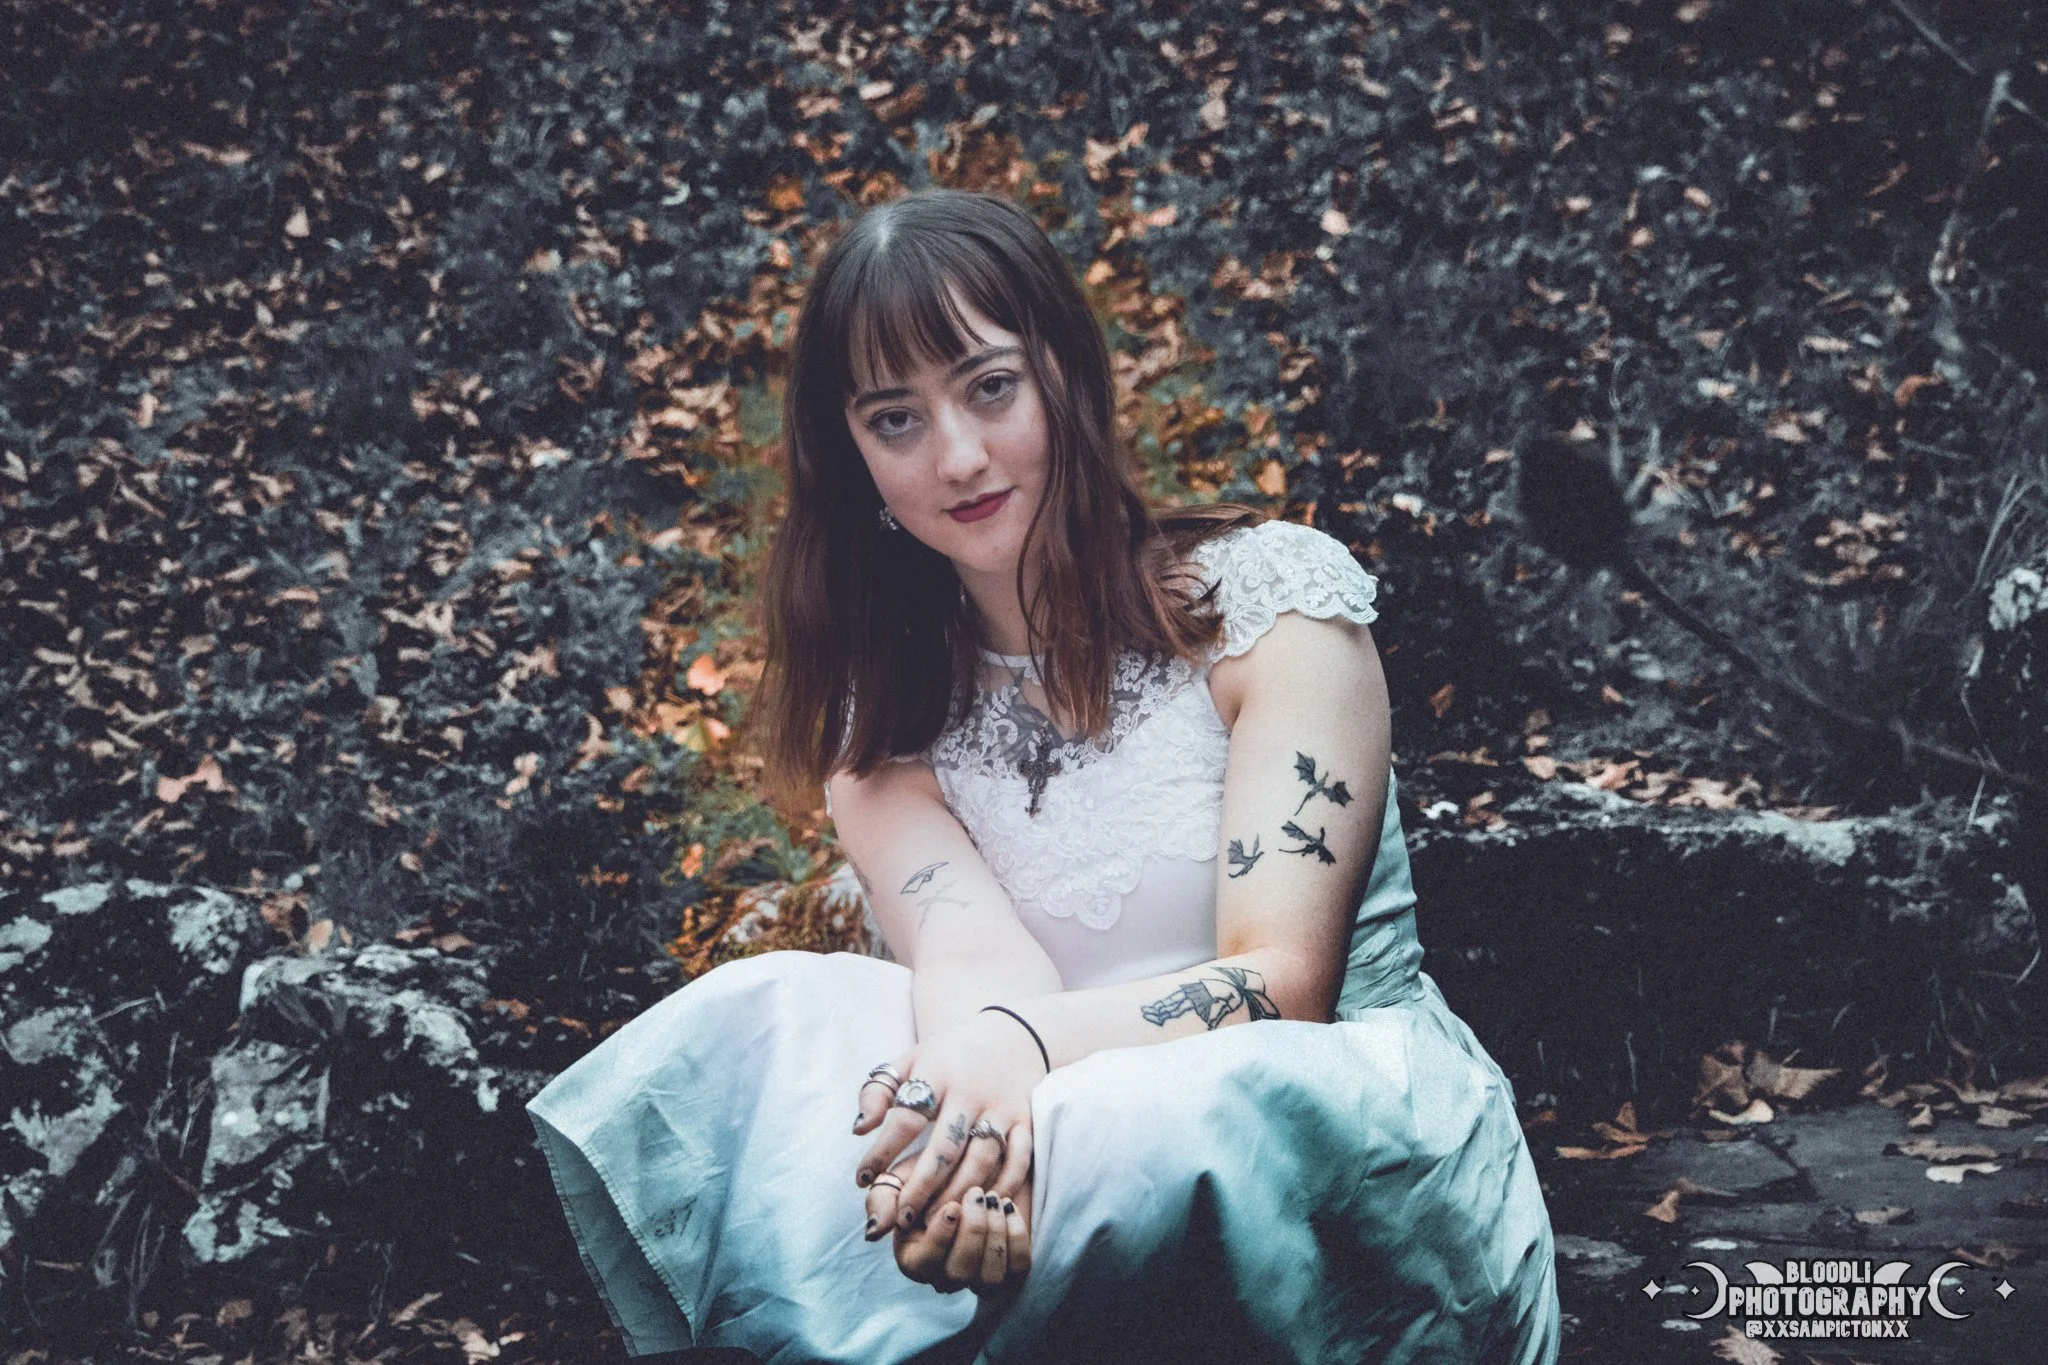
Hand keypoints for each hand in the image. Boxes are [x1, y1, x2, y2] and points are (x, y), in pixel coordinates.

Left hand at [852, 1011, 1043, 1230]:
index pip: (906, 1118)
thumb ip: (878, 1091)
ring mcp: (1002, 1107)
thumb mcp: (911, 1059)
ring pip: (981, 1160)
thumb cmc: (950, 1054)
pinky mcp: (1027, 1120)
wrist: (1012, 1034)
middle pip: (945, 1147)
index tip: (861, 1179)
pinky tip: (978, 1207)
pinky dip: (1001, 1187)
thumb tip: (859, 1130)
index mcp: (938, 1072)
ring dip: (956, 1193)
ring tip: (932, 1219)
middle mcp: (971, 1091)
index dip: (882, 1151)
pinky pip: (1018, 1161)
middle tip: (900, 1218)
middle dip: (920, 1186)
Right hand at [864, 1153, 1034, 1293]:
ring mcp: (979, 1274)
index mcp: (915, 1259)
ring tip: (994, 1199)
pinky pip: (1018, 1267)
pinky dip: (1017, 1237)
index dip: (940, 1237)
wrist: (972, 1168)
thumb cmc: (930, 1177)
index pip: (925, 1264)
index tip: (952, 1205)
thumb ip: (882, 1200)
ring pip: (990, 1277)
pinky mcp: (1009, 1265)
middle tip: (976, 1194)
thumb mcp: (900, 1180)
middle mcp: (946, 1275)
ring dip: (994, 1235)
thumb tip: (874, 1231)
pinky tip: (1008, 1207)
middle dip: (971, 1233)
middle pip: (959, 1275)